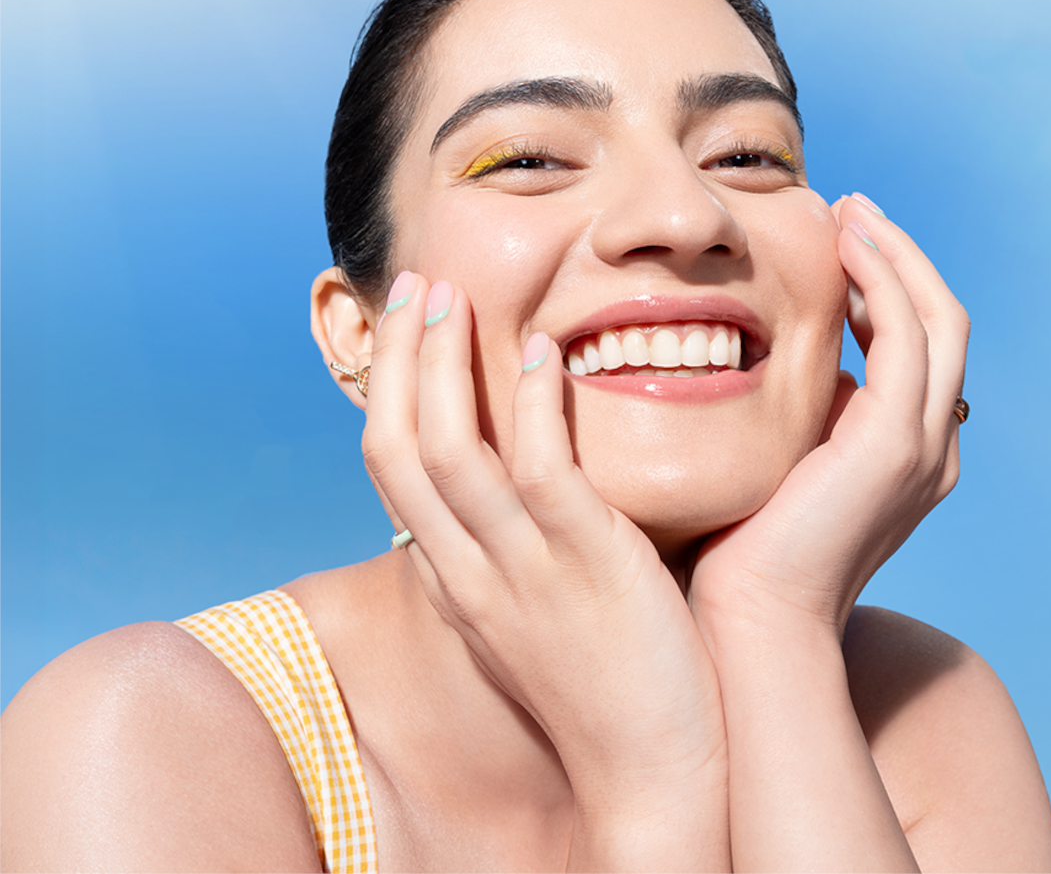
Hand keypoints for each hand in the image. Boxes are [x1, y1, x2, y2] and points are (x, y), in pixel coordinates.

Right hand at [361, 273, 727, 863]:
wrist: (655, 774)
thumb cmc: (622, 690)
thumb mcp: (550, 613)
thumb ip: (536, 547)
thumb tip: (548, 485)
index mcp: (460, 582)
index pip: (391, 470)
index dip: (392, 387)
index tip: (411, 322)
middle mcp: (471, 573)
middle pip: (394, 447)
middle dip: (398, 357)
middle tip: (415, 280)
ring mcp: (522, 571)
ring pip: (446, 452)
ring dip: (443, 364)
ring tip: (455, 293)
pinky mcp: (585, 568)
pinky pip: (539, 473)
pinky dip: (533, 406)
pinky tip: (546, 351)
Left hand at [687, 194, 968, 633]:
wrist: (753, 623)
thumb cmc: (744, 555)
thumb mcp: (780, 467)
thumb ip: (800, 417)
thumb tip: (774, 363)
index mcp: (913, 456)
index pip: (921, 349)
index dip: (888, 288)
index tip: (840, 245)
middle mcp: (936, 448)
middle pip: (944, 323)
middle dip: (901, 258)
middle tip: (851, 210)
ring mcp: (926, 445)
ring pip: (938, 317)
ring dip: (895, 254)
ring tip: (849, 212)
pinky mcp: (897, 441)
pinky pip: (907, 333)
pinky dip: (883, 278)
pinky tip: (844, 246)